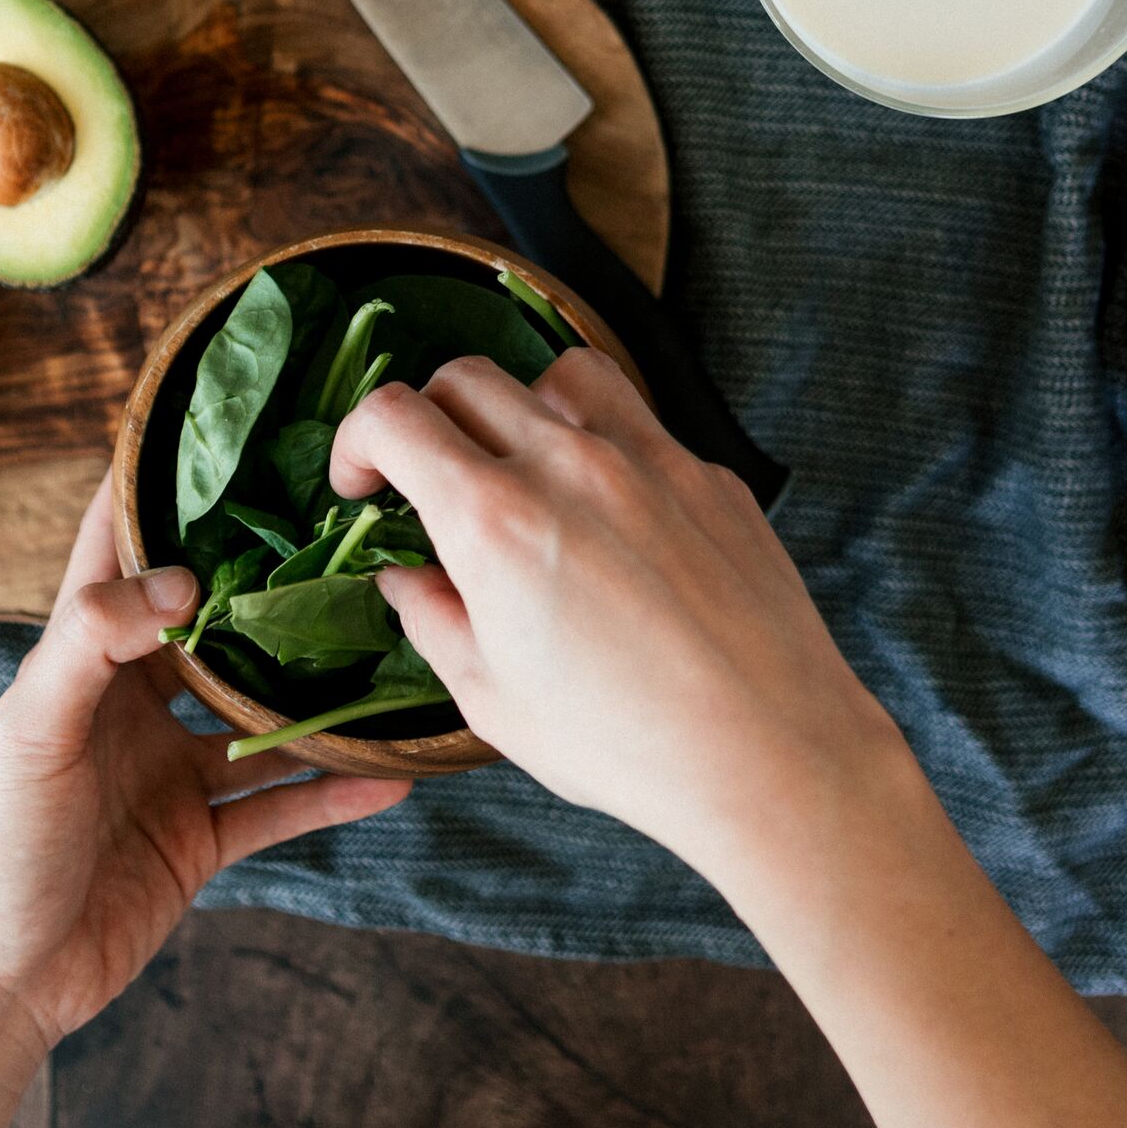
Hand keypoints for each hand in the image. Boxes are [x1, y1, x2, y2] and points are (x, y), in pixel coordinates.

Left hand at [0, 473, 407, 1051]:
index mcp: (84, 657)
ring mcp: (173, 769)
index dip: (160, 491)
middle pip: (216, 626)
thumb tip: (181, 579)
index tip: (224, 435)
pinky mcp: (200, 838)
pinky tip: (392, 774)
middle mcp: (135, 702)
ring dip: (320, 694)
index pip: (117, 550)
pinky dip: (333, 791)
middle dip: (272, 586)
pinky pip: (279, 806)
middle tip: (347, 535)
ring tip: (391, 652)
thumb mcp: (33, 728)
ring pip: (263, 716)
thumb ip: (94, 643)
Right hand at [330, 349, 904, 898]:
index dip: (356, 439)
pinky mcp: (708, 474)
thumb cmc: (624, 743)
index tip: (362, 483)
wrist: (770, 754)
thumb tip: (403, 574)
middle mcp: (568, 464)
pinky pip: (639, 423)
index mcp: (495, 518)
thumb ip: (431, 616)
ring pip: (559, 373)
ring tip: (525, 470)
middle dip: (426, 419)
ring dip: (521, 405)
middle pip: (465, 377)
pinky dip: (602, 447)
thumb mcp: (490, 697)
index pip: (394, 415)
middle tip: (430, 480)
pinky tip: (610, 517)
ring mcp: (648, 458)